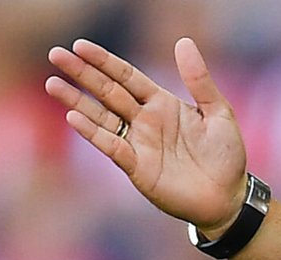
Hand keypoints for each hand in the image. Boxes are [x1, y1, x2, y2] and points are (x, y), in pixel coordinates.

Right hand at [46, 37, 245, 233]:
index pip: (127, 76)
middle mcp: (145, 121)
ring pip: (101, 117)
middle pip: (107, 91)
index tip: (81, 46)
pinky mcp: (137, 168)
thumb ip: (199, 80)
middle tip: (55, 55)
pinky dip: (93, 133)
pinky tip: (74, 118)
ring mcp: (138, 144)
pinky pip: (111, 147)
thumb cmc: (226, 156)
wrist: (228, 197)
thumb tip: (183, 41)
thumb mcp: (218, 112)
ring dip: (76, 101)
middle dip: (82, 74)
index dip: (104, 62)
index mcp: (162, 104)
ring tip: (52, 84)